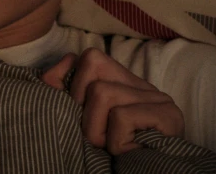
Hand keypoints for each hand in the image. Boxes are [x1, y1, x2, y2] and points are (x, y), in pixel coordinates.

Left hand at [41, 48, 183, 154]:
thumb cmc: (113, 156)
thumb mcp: (86, 124)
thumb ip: (68, 97)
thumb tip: (48, 77)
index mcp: (125, 84)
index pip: (89, 57)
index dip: (72, 82)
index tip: (77, 113)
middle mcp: (143, 85)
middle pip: (92, 64)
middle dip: (83, 106)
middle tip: (99, 136)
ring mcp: (159, 98)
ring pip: (101, 92)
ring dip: (97, 131)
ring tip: (113, 147)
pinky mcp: (167, 115)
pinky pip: (120, 117)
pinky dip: (116, 142)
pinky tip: (128, 152)